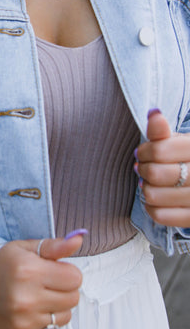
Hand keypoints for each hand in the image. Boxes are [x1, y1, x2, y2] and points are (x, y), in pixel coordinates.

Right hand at [0, 234, 82, 328]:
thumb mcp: (26, 248)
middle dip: (64, 289)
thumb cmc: (1, 265)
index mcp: (29, 271)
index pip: (75, 278)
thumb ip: (56, 246)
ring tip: (37, 298)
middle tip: (46, 284)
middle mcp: (26, 298)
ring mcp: (23, 322)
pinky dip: (47, 328)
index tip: (55, 271)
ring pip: (65, 318)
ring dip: (56, 308)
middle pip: (73, 298)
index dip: (67, 272)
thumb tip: (78, 239)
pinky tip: (33, 315)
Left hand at [135, 109, 189, 227]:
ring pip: (154, 195)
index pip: (160, 151)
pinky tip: (155, 199)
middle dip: (143, 169)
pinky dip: (151, 207)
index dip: (144, 151)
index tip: (143, 153)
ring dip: (145, 188)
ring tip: (150, 183)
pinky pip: (160, 216)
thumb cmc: (188, 159)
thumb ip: (163, 131)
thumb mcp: (181, 142)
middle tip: (144, 167)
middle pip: (156, 174)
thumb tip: (153, 113)